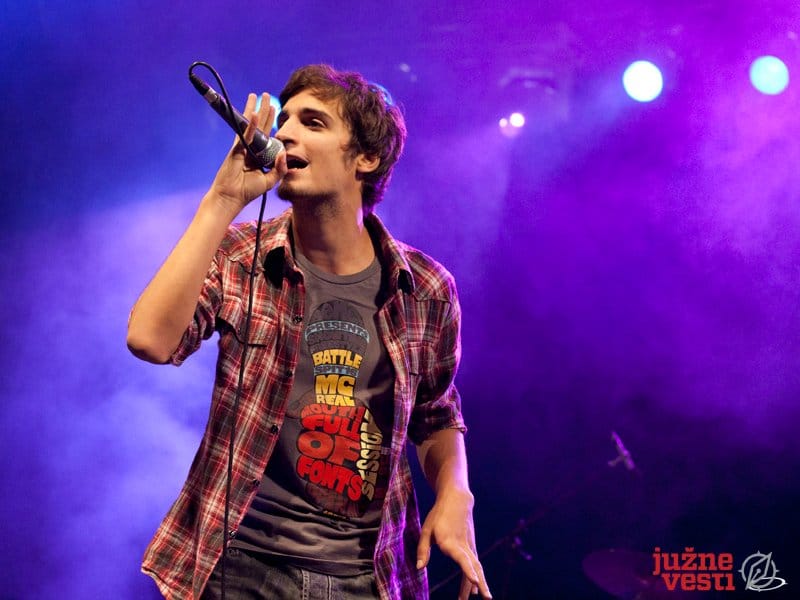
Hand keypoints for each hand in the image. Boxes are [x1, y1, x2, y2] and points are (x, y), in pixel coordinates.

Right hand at [207, 92, 286, 211]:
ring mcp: (243, 147)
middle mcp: (251, 148)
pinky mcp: (237, 149)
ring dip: (254, 109)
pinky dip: (250, 124)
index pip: (266, 134)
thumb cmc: (248, 191)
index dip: (271, 122)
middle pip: (259, 125)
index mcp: (259, 155)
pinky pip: (245, 135)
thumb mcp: (270, 181)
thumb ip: (280, 169)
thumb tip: (284, 153)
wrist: (231, 197)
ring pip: (250, 125)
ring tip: (258, 95)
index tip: (275, 109)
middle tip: (268, 96)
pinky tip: (254, 113)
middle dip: (264, 110)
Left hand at [417, 488, 491, 598]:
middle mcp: (463, 545)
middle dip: (479, 583)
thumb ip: (423, 549)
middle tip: (485, 599)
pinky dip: (476, 576)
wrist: (457, 500)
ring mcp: (470, 546)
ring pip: (477, 566)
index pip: (462, 558)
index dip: (468, 571)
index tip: (475, 581)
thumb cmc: (439, 515)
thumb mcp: (426, 530)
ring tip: (484, 598)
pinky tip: (475, 589)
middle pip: (474, 566)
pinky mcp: (471, 546)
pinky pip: (475, 564)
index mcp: (450, 541)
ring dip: (481, 583)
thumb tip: (420, 569)